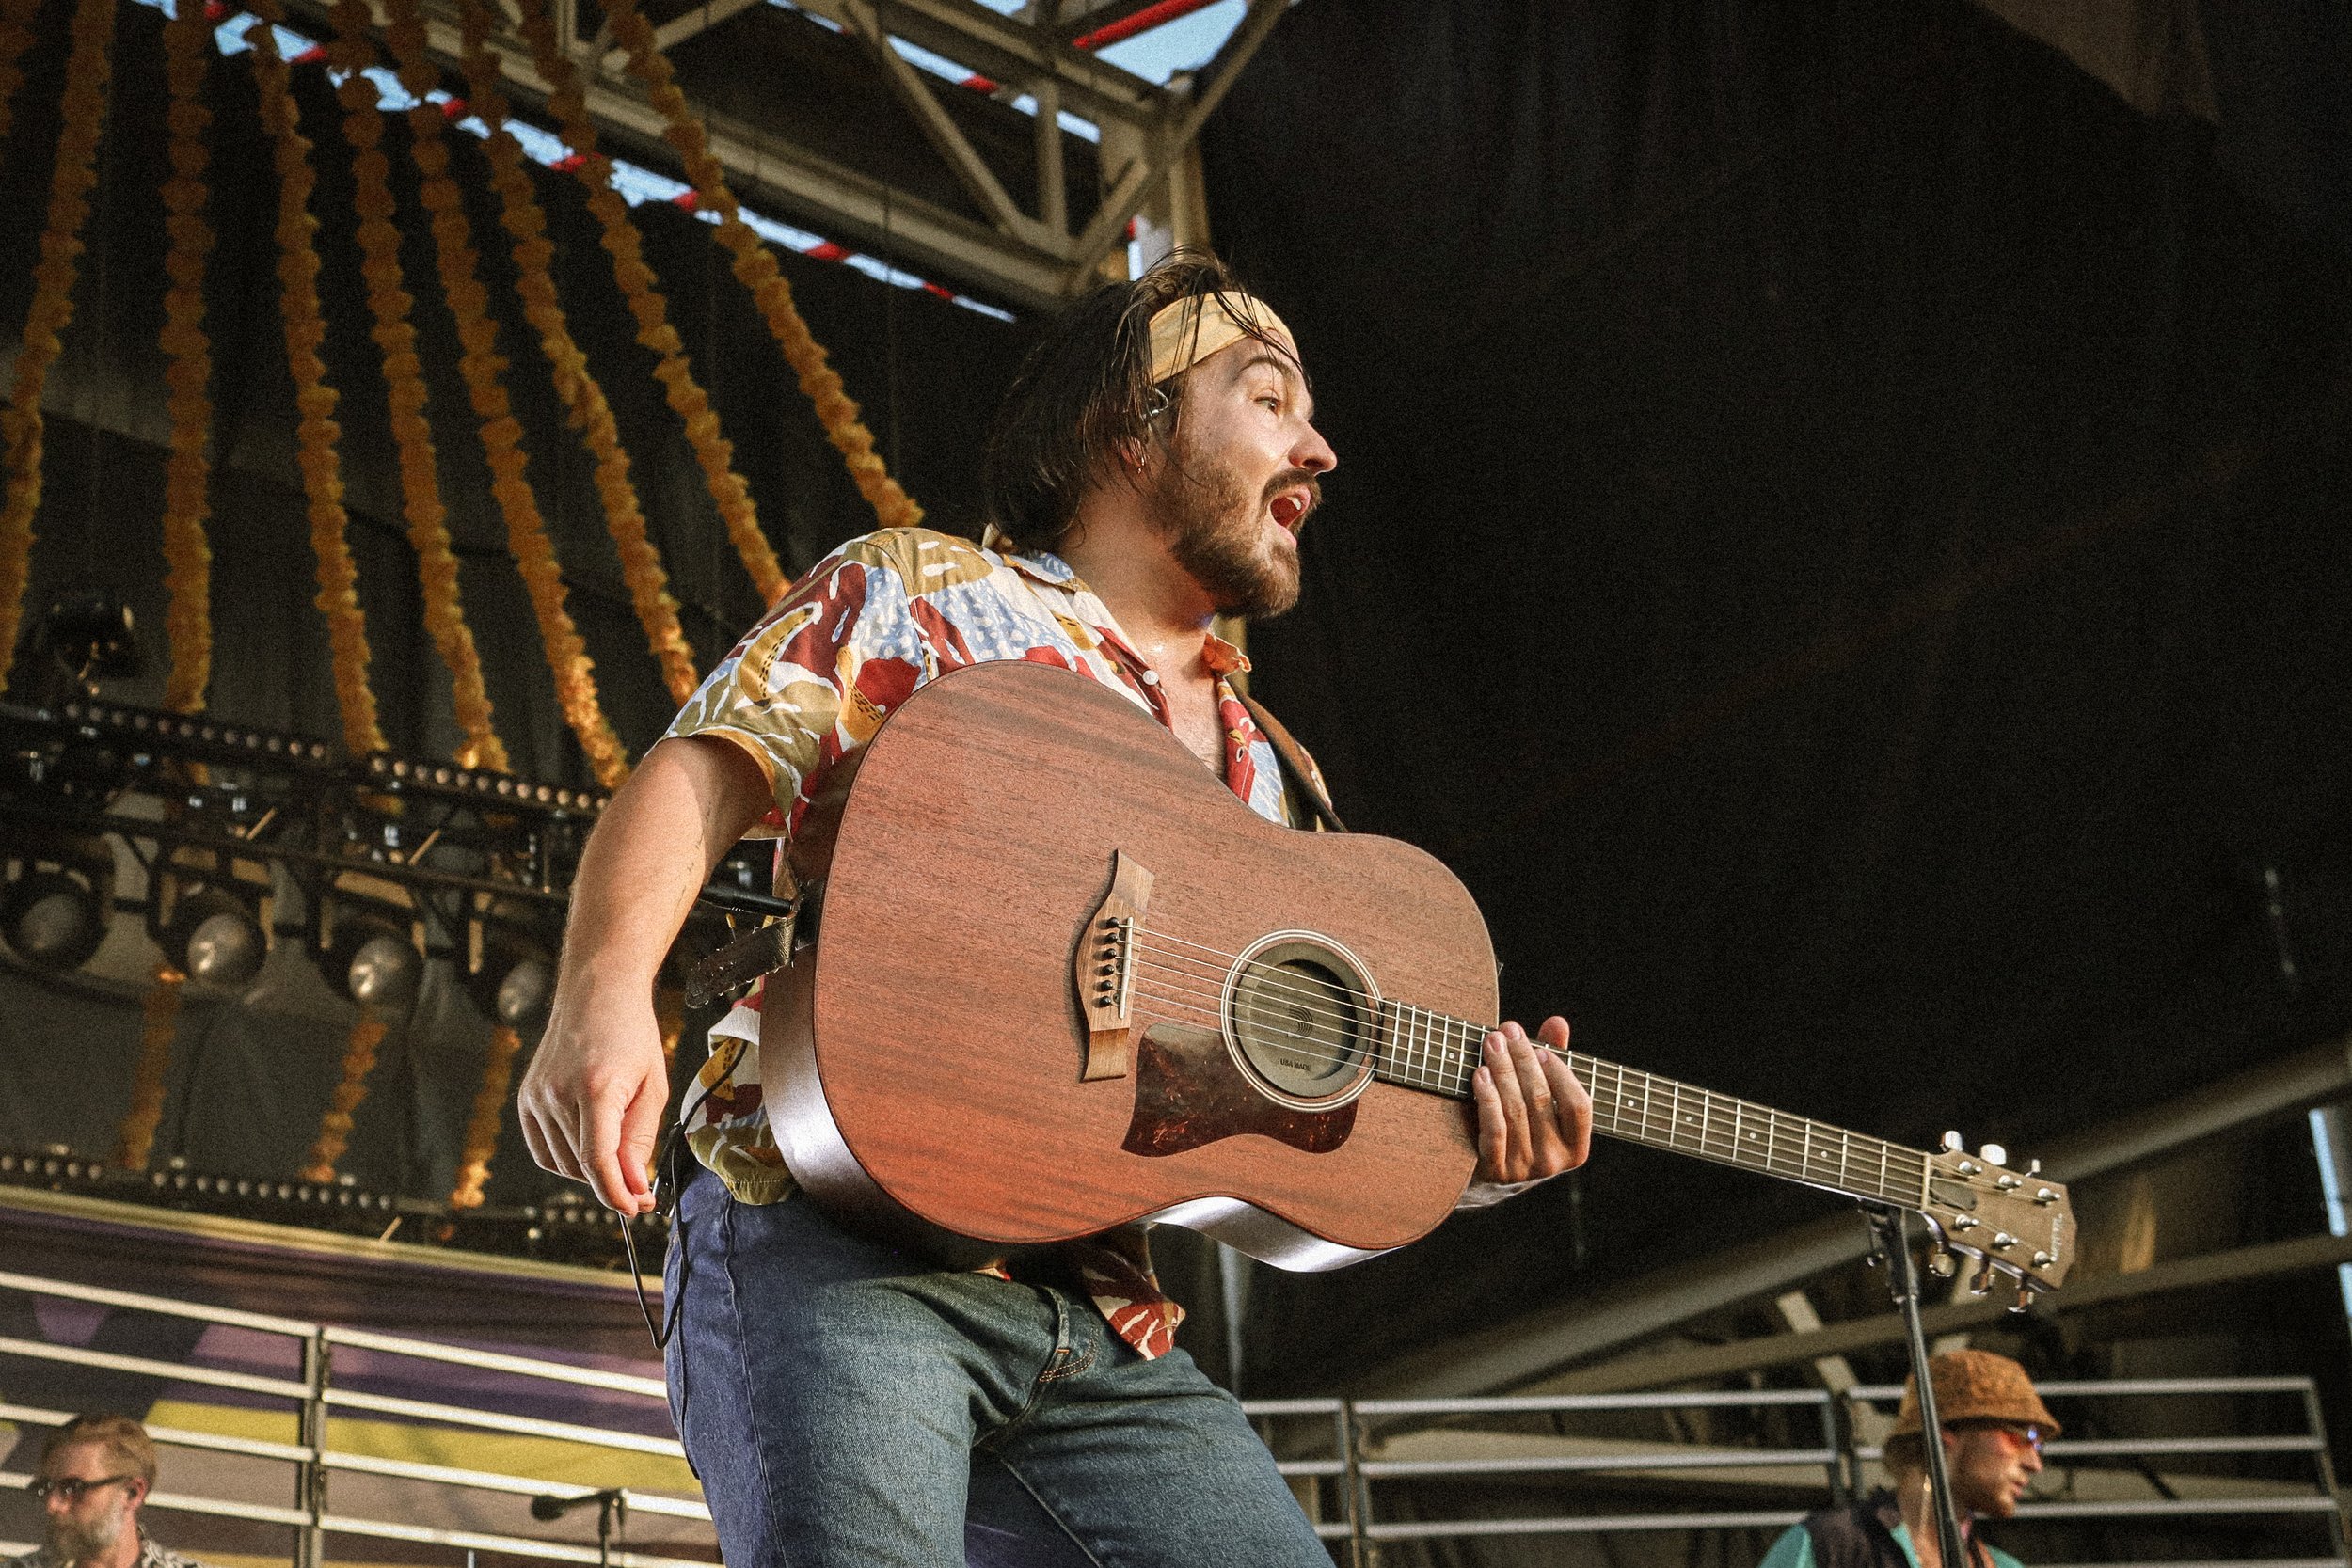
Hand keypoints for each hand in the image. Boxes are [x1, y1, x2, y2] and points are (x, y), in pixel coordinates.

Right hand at [517, 983, 669, 1215]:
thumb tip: (634, 1187)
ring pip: (562, 1164)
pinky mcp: (525, 1098)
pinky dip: (565, 1160)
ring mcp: (536, 1097)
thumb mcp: (652, 1086)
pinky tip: (587, 1147)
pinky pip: (543, 1151)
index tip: (634, 1209)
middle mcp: (557, 1095)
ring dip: (590, 1172)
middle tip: (639, 1188)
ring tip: (617, 1154)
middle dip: (611, 1184)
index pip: (598, 1161)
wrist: (597, 992)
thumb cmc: (632, 1034)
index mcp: (595, 1089)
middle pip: (581, 1167)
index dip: (616, 1194)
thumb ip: (640, 1140)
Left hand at [1471, 1016, 1590, 1184]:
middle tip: (1506, 1032)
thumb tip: (1558, 1022)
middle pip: (1541, 1101)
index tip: (1541, 1048)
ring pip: (1515, 1111)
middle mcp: (1554, 1162)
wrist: (1484, 1174)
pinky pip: (1494, 1130)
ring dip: (1502, 1072)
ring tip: (1491, 1045)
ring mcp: (1524, 1169)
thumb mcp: (1541, 1098)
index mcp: (1576, 1147)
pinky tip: (1480, 1075)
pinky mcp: (1495, 1171)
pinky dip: (1488, 1099)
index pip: (1579, 1106)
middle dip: (1523, 1060)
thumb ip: (1552, 1062)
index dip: (1561, 1074)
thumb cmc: (1520, 1126)